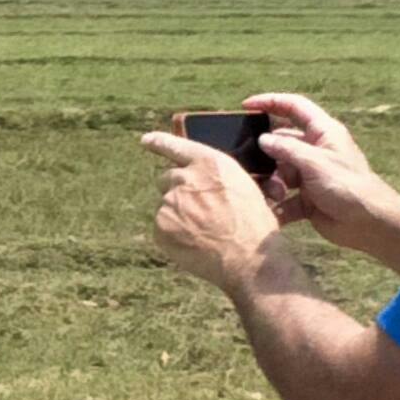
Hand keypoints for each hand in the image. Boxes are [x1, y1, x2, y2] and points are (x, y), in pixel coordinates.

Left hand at [142, 132, 288, 297]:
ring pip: (166, 205)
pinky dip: (173, 234)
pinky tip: (195, 243)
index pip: (176, 145)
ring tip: (204, 231)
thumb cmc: (254, 225)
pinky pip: (162, 227)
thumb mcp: (244, 187)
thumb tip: (201, 180)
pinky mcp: (160, 226)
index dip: (159, 142)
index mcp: (211, 163)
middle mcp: (186, 178)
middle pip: (167, 178)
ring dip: (178, 214)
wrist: (249, 259)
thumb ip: (217, 177)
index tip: (146, 140)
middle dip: (178, 190)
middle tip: (198, 210)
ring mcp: (170, 202)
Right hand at [242, 92, 399, 273]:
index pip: (294, 107)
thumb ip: (286, 149)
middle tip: (252, 165)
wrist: (369, 223)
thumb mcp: (315, 162)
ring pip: (279, 172)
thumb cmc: (348, 186)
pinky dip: (276, 206)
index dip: (271, 102)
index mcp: (323, 133)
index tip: (245, 105)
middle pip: (281, 142)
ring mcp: (310, 175)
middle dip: (265, 154)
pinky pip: (284, 199)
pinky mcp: (307, 198)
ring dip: (272, 183)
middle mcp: (315, 150)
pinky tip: (272, 212)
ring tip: (274, 194)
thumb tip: (263, 139)